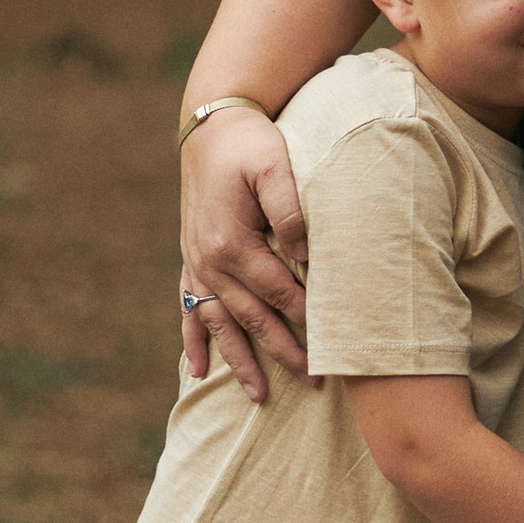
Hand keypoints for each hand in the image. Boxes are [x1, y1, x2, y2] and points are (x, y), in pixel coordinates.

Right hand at [178, 108, 309, 401]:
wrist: (211, 126)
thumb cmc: (251, 144)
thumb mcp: (276, 166)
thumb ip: (291, 211)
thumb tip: (307, 255)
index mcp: (230, 242)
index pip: (276, 291)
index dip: (305, 316)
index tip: (334, 341)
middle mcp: (207, 261)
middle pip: (250, 317)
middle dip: (281, 350)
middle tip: (313, 381)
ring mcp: (195, 263)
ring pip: (219, 323)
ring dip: (237, 360)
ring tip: (258, 396)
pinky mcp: (191, 259)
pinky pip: (189, 309)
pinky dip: (193, 339)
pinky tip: (195, 369)